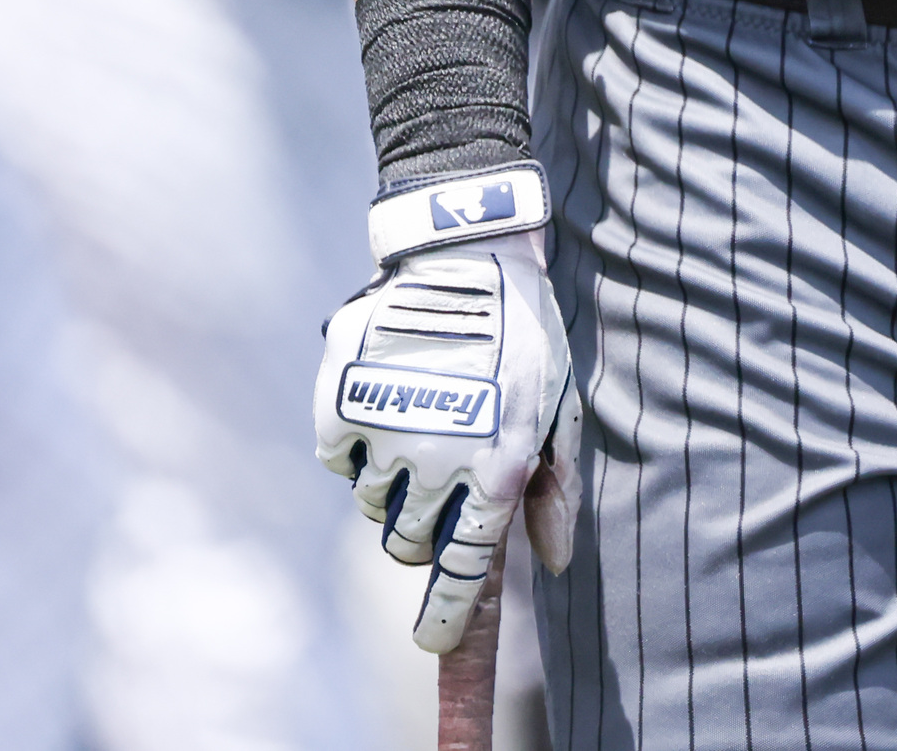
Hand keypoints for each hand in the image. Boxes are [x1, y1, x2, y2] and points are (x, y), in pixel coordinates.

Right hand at [317, 179, 584, 650]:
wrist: (465, 253)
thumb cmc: (526, 333)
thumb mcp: (559, 407)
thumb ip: (556, 486)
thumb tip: (550, 561)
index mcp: (496, 467)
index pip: (464, 570)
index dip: (445, 617)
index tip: (431, 643)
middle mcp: (437, 461)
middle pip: (406, 544)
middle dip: (419, 528)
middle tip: (436, 482)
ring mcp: (383, 433)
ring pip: (371, 505)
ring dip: (390, 483)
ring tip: (418, 422)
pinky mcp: (339, 403)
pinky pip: (338, 459)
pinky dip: (355, 443)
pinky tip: (385, 399)